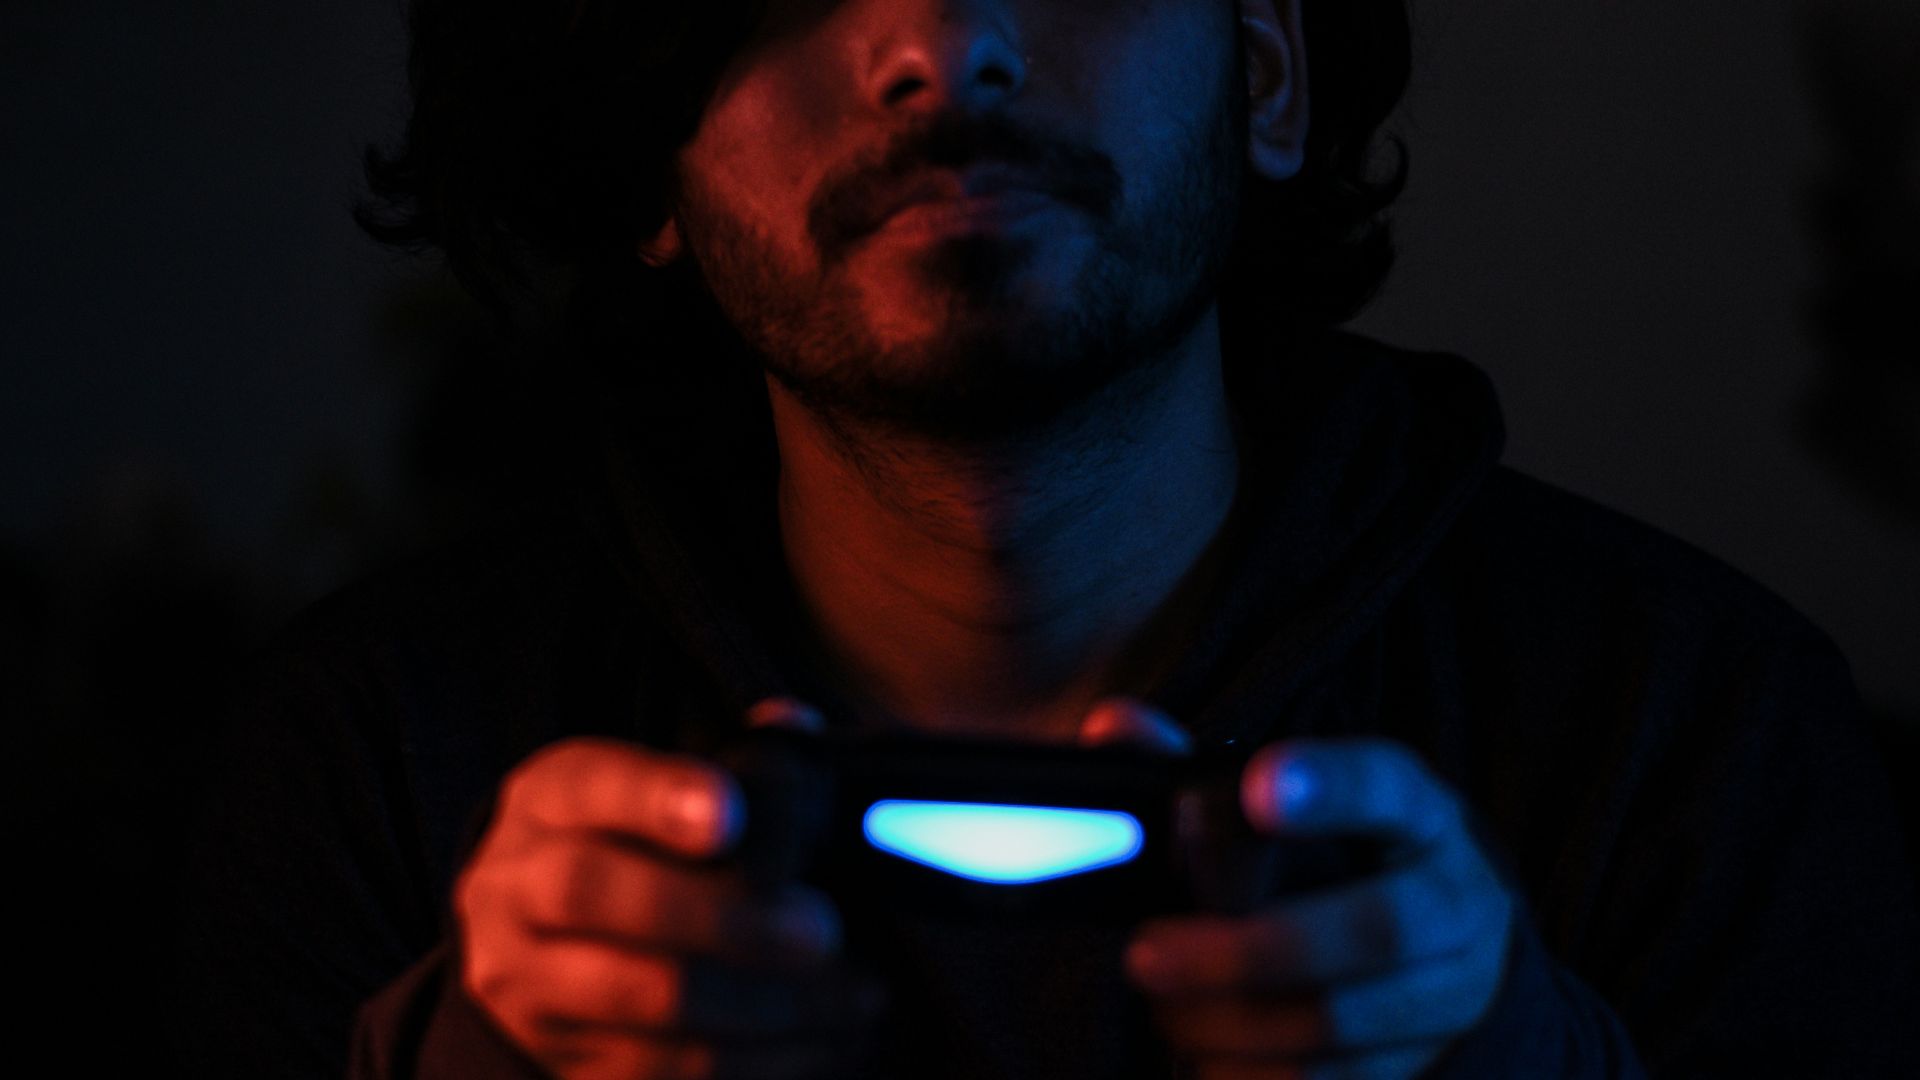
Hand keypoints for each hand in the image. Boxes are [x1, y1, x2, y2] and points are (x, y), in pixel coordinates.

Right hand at [454, 699, 885, 1079]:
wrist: (524, 941)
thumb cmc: (620, 849)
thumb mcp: (645, 788)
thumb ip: (727, 759)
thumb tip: (796, 728)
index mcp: (548, 800)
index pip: (590, 784)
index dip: (658, 796)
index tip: (732, 815)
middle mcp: (513, 887)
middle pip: (595, 893)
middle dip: (724, 916)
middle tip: (822, 930)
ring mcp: (523, 981)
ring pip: (639, 996)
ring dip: (762, 1003)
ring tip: (848, 995)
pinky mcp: (554, 1058)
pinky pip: (654, 1070)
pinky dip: (751, 1061)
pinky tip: (819, 1042)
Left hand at [1080, 700, 1514, 1079]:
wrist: (1442, 949)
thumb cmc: (1334, 860)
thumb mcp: (1288, 803)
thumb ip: (1195, 765)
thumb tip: (1113, 729)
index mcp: (1415, 810)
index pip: (1385, 784)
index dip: (1328, 786)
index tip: (1259, 788)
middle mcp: (1455, 897)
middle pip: (1372, 929)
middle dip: (1245, 951)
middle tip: (1146, 954)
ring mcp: (1454, 992)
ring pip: (1341, 1024)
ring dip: (1230, 1023)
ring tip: (1165, 1010)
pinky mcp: (1428, 1065)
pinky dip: (1249, 1075)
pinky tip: (1202, 1056)